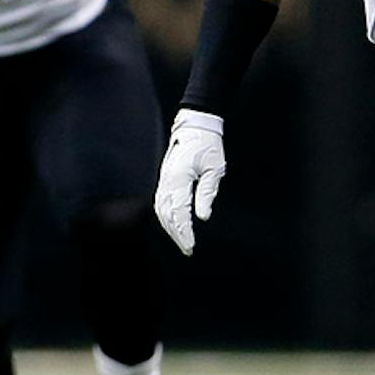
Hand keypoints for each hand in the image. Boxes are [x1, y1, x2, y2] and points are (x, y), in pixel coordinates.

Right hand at [155, 110, 224, 255]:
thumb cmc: (208, 145)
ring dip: (169, 227)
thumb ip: (206, 193)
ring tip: (180, 240)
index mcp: (178, 178)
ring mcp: (163, 179)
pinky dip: (165, 216)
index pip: (179, 212)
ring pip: (161, 210)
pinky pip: (160, 202)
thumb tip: (203, 216)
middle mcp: (167, 180)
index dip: (184, 231)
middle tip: (187, 249)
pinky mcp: (165, 178)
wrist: (195, 125)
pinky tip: (172, 224)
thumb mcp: (214, 169)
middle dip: (176, 234)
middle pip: (167, 214)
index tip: (191, 246)